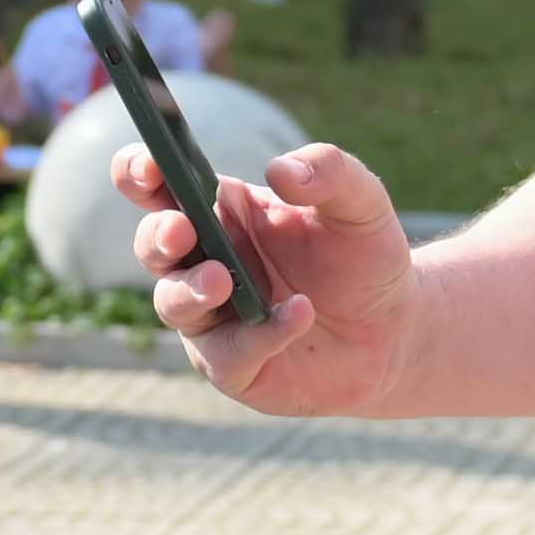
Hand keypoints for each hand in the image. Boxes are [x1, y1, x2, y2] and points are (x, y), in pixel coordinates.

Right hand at [122, 137, 413, 414]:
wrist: (395, 333)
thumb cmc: (364, 260)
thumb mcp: (361, 203)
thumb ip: (329, 172)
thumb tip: (280, 171)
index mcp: (222, 211)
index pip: (159, 184)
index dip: (138, 171)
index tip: (149, 168)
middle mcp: (205, 261)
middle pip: (151, 244)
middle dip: (157, 236)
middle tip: (181, 229)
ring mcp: (212, 317)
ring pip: (172, 303)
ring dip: (190, 290)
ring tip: (224, 280)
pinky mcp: (232, 366)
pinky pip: (228, 353)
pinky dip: (261, 334)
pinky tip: (300, 314)